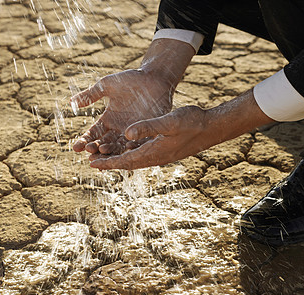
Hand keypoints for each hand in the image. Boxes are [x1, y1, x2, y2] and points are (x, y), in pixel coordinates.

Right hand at [71, 69, 172, 154]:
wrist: (154, 77)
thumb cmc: (130, 79)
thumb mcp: (107, 86)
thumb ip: (90, 95)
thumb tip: (71, 102)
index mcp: (108, 120)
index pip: (93, 134)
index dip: (84, 141)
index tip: (76, 148)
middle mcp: (119, 129)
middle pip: (104, 143)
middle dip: (96, 149)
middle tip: (89, 152)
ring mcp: (133, 132)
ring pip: (120, 147)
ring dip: (111, 151)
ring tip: (103, 153)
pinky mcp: (148, 132)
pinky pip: (139, 143)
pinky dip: (133, 147)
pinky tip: (127, 150)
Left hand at [89, 105, 207, 169]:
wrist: (211, 128)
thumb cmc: (192, 123)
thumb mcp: (168, 121)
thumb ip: (148, 127)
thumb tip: (126, 134)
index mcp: (153, 152)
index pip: (125, 161)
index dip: (107, 163)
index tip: (92, 164)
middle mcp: (155, 157)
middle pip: (127, 164)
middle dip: (109, 163)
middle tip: (92, 162)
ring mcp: (161, 155)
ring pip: (134, 161)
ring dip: (119, 160)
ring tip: (105, 157)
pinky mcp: (165, 151)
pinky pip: (143, 156)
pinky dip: (130, 155)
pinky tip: (127, 150)